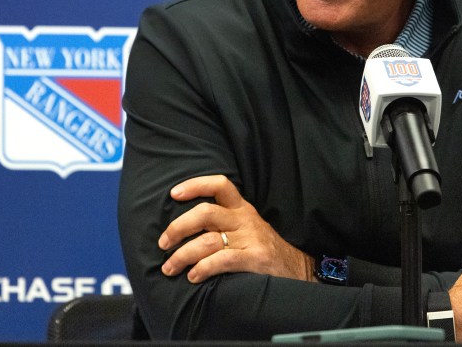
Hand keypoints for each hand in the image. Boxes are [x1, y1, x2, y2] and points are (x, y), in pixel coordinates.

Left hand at [157, 175, 314, 283]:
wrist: (298, 270)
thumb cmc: (263, 250)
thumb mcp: (247, 228)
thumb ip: (223, 224)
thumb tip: (182, 229)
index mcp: (242, 209)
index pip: (220, 184)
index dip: (195, 185)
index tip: (174, 193)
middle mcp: (245, 220)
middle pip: (205, 213)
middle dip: (178, 227)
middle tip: (163, 243)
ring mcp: (251, 239)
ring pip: (208, 240)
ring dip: (183, 255)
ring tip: (170, 267)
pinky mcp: (256, 259)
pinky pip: (223, 260)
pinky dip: (203, 268)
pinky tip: (193, 276)